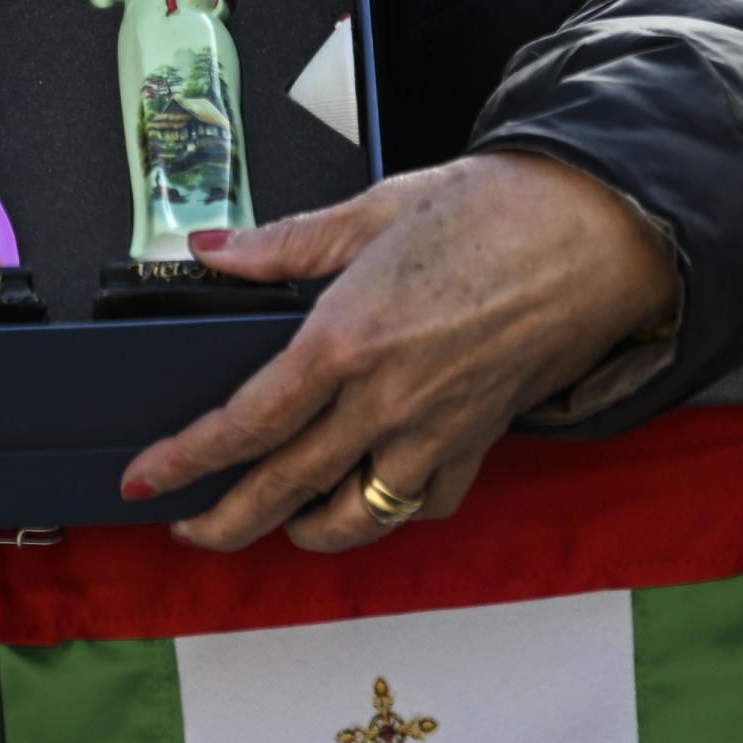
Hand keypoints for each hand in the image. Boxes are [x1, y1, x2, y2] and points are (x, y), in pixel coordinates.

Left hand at [120, 153, 677, 552]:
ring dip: (305, 533)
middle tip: (187, 528)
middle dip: (225, 521)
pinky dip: (391, 510)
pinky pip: (426, 502)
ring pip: (357, 514)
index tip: (145, 480)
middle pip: (286, 487)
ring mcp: (437, 429)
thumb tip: (215, 253)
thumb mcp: (373, 209)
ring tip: (274, 527)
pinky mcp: (481, 440)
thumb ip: (285, 244)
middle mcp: (386, 399)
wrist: (597, 232)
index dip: (185, 460)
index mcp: (346, 339)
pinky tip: (369, 496)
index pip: (245, 423)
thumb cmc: (495, 210)